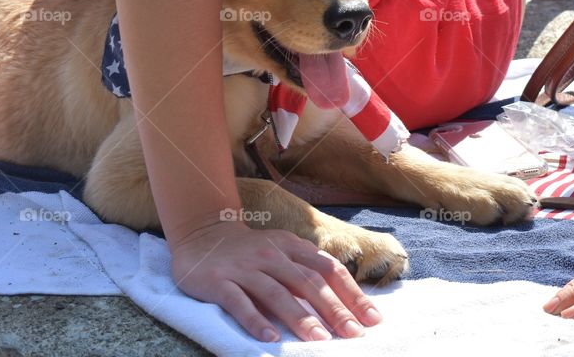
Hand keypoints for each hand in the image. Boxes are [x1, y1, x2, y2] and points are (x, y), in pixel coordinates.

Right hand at [170, 221, 382, 341]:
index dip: (352, 293)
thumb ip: (308, 268)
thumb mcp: (283, 249)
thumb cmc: (251, 250)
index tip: (372, 318)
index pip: (329, 269)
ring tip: (318, 340)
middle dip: (333, 309)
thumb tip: (345, 300)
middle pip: (308, 282)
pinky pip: (238, 302)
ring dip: (299, 317)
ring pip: (276, 292)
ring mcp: (245, 267)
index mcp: (292, 247)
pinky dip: (255, 320)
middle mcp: (272, 254)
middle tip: (352, 333)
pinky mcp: (218, 281)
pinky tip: (269, 338)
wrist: (201, 233)